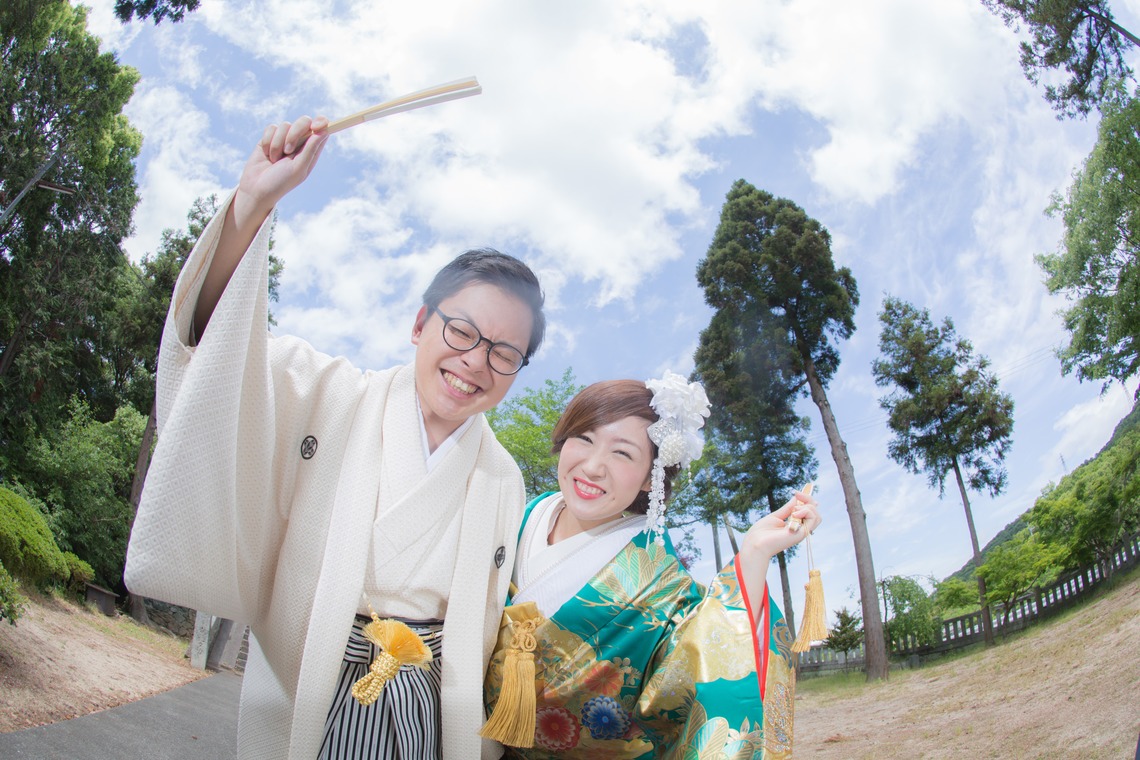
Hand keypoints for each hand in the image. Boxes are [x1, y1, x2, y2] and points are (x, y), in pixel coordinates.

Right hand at [233, 115, 329, 229]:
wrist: (256, 188)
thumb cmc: (281, 182)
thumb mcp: (299, 168)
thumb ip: (311, 149)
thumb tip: (325, 131)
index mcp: (311, 151)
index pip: (322, 130)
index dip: (321, 123)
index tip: (315, 126)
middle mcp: (300, 143)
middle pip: (304, 121)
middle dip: (295, 133)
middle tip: (288, 151)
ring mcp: (284, 139)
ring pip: (285, 125)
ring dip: (278, 143)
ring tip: (275, 159)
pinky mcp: (270, 137)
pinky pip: (271, 128)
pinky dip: (268, 142)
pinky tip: (267, 155)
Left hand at [740, 488, 821, 563]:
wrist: (755, 543)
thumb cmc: (761, 533)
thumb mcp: (776, 516)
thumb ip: (788, 508)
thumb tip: (797, 498)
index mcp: (794, 525)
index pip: (808, 513)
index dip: (807, 501)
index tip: (797, 492)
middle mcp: (799, 529)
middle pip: (815, 513)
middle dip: (809, 500)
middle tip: (797, 494)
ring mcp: (801, 532)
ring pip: (817, 516)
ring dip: (808, 507)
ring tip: (794, 510)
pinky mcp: (802, 533)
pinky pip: (813, 519)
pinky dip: (806, 511)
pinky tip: (794, 513)